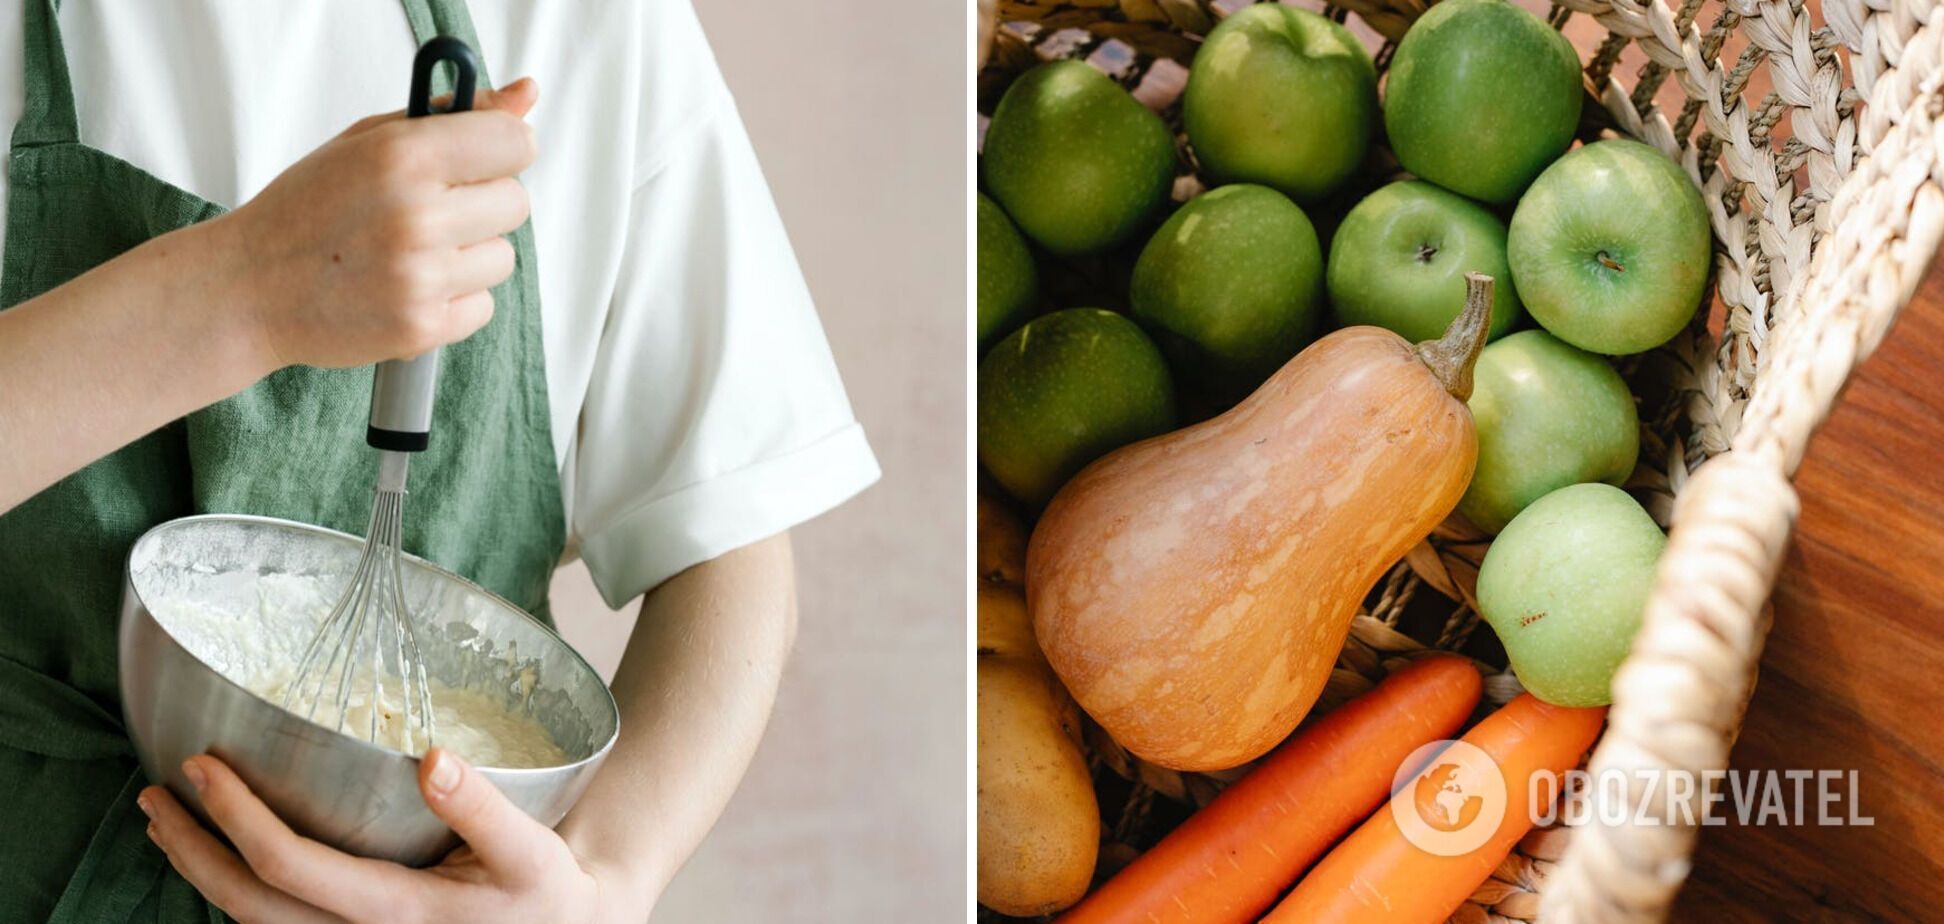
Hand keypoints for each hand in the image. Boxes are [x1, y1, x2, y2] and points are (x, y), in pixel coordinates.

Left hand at [139, 748, 630, 923]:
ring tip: (167, 822)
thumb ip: (482, 808)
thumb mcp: (530, 850)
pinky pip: (277, 921)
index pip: (291, 868)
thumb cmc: (545, 891)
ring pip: (253, 921)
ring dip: (201, 871)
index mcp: (398, 912)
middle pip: (248, 906)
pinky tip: (223, 853)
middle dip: (193, 851)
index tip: (203, 766)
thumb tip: (434, 757)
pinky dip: (235, 887)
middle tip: (155, 795)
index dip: (238, 819)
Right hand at [204, 78, 540, 372]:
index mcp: (403, 158)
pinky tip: (409, 287)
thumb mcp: (367, 141)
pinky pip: (483, 306)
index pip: (514, 143)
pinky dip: (455, 300)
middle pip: (516, 203)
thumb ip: (453, 116)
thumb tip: (526, 95)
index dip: (504, 149)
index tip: (484, 158)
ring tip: (412, 252)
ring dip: (469, 254)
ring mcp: (421, 277)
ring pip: (502, 258)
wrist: (249, 287)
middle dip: (483, 203)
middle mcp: (417, 217)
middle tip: (432, 210)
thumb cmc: (307, 209)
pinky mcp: (423, 327)